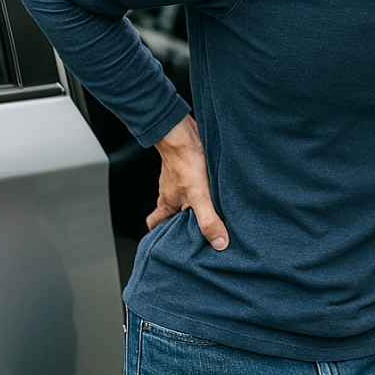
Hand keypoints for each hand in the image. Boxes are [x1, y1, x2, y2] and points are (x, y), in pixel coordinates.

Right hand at [147, 114, 228, 249]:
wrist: (182, 132)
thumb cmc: (185, 162)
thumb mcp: (199, 196)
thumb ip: (208, 220)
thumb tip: (219, 243)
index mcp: (167, 204)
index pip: (155, 223)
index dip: (159, 234)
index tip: (169, 243)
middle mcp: (169, 192)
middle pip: (171, 212)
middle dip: (182, 221)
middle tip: (198, 230)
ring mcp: (178, 179)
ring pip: (183, 196)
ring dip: (195, 203)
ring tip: (213, 210)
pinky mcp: (189, 166)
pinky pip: (193, 181)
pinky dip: (202, 186)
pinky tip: (216, 187)